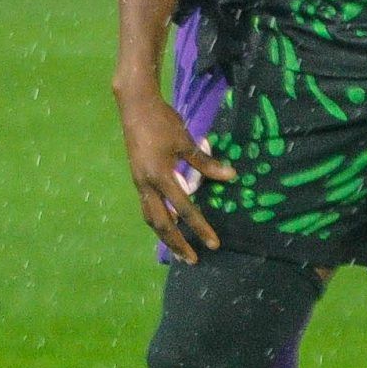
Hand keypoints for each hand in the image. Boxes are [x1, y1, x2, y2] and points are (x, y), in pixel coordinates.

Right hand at [118, 87, 231, 261]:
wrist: (135, 108)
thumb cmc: (163, 122)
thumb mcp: (186, 141)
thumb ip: (206, 162)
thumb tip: (231, 176)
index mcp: (160, 177)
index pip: (185, 209)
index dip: (200, 227)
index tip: (213, 243)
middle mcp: (146, 185)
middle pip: (161, 223)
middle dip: (177, 243)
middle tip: (193, 259)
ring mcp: (139, 183)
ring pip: (151, 217)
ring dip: (165, 235)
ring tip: (179, 249)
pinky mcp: (138, 178)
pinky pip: (148, 205)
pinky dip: (159, 218)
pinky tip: (170, 223)